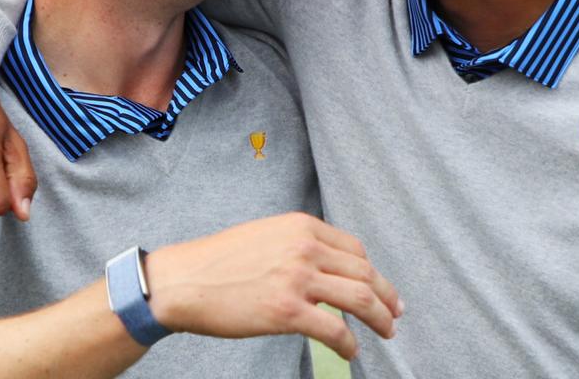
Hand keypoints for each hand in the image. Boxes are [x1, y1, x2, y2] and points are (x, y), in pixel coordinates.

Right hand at [146, 213, 403, 360]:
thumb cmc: (219, 262)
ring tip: (386, 332)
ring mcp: (297, 279)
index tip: (381, 289)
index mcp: (301, 226)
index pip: (354, 249)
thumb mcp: (266, 235)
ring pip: (360, 299)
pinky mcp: (287, 311)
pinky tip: (350, 350)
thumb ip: (298, 244)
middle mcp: (305, 248)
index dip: (373, 272)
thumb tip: (328, 266)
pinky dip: (349, 344)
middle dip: (386, 297)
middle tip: (395, 314)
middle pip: (364, 272)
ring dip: (380, 318)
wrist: (183, 281)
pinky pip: (335, 330)